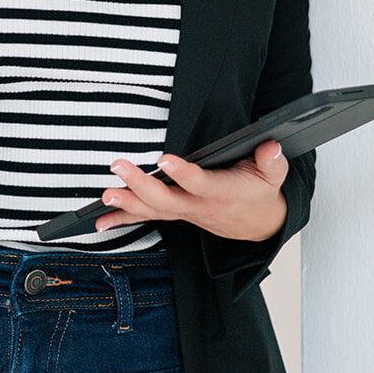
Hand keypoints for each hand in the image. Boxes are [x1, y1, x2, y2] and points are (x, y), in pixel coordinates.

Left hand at [95, 140, 289, 241]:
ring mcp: (184, 213)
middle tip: (118, 167)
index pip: (200, 184)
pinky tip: (99, 222)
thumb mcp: (274, 176)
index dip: (183, 174)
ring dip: (125, 204)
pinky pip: (146, 218)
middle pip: (166, 200)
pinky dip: (122, 219)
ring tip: (104, 195)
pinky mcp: (175, 214)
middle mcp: (198, 207)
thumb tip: (270, 147)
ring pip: (152, 211)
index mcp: (222, 193)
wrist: (258, 225)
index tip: (164, 160)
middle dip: (140, 185)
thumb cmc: (260, 193)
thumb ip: (272, 162)